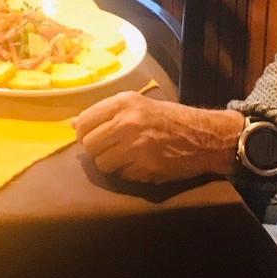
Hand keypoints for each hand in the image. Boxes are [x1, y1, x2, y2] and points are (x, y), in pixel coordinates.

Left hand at [72, 91, 243, 182]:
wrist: (204, 136)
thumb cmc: (168, 118)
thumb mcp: (136, 106)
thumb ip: (104, 114)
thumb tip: (72, 124)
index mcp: (123, 103)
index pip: (84, 122)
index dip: (84, 133)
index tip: (92, 137)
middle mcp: (127, 122)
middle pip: (89, 145)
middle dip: (97, 150)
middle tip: (110, 148)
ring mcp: (136, 146)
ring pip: (102, 163)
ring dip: (110, 164)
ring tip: (125, 157)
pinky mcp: (146, 167)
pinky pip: (121, 175)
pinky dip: (127, 173)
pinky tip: (140, 164)